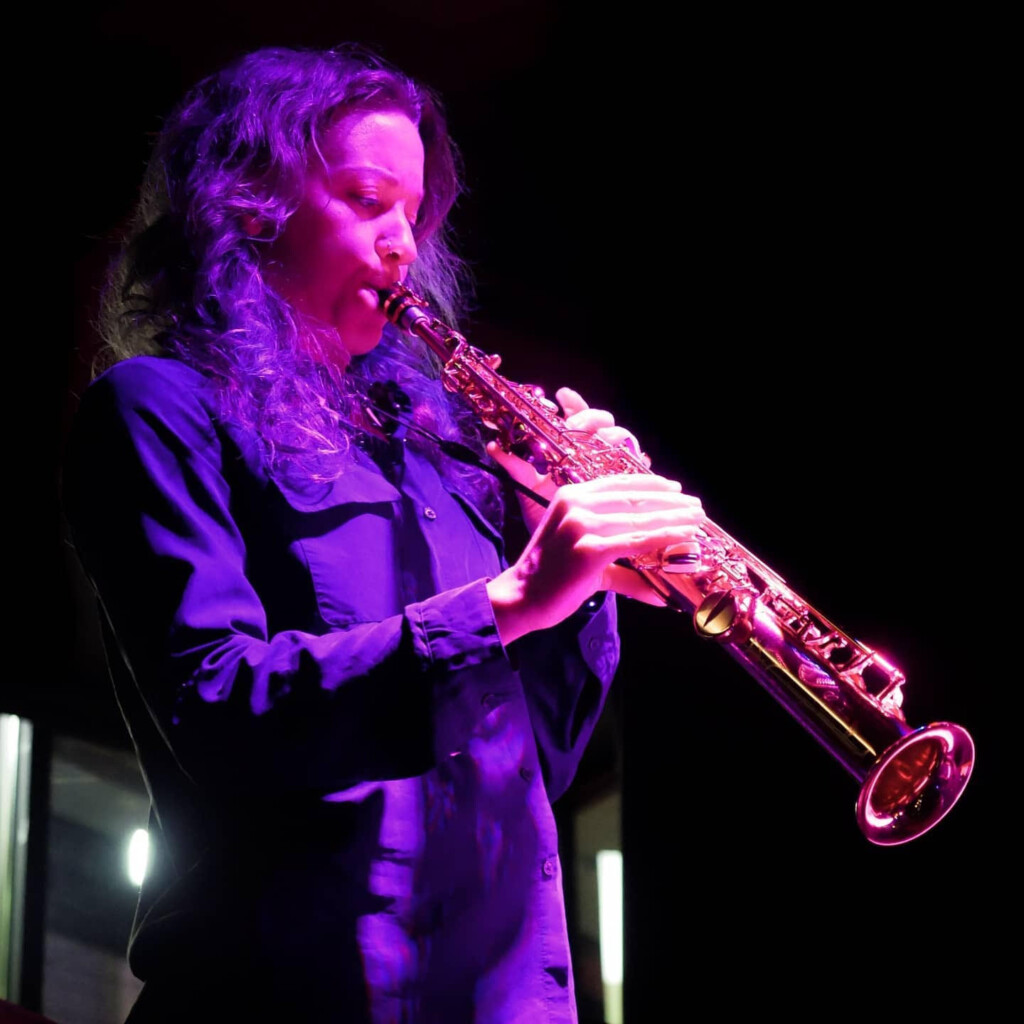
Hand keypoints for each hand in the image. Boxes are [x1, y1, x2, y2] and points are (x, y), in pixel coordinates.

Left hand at [486, 387, 651, 535]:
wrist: (563, 551)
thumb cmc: (546, 517)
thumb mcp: (528, 491)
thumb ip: (516, 467)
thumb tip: (493, 446)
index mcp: (566, 449)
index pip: (573, 415)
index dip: (572, 403)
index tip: (561, 395)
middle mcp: (591, 452)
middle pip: (599, 421)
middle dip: (591, 417)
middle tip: (580, 423)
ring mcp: (611, 466)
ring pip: (620, 437)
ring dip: (614, 435)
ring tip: (607, 440)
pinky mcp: (627, 484)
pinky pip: (639, 464)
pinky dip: (639, 459)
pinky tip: (638, 458)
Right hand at [486, 472, 704, 643]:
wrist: (521, 597)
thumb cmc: (551, 578)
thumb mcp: (584, 554)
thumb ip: (620, 563)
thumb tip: (656, 587)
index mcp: (571, 496)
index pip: (619, 483)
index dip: (652, 485)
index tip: (676, 490)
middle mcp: (576, 503)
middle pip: (634, 497)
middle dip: (670, 502)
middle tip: (697, 507)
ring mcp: (582, 525)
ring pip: (640, 518)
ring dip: (674, 518)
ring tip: (697, 520)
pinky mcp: (590, 549)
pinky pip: (637, 540)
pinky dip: (664, 537)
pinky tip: (683, 537)